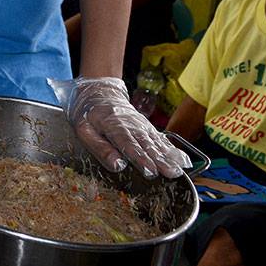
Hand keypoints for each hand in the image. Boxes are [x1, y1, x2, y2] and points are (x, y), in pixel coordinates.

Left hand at [50, 76, 191, 177]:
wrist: (100, 92)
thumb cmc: (88, 113)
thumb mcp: (84, 129)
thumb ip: (99, 147)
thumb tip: (117, 165)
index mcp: (112, 125)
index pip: (127, 144)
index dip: (139, 158)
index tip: (149, 171)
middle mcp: (131, 125)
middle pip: (146, 144)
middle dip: (159, 160)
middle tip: (171, 173)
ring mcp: (141, 125)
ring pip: (156, 142)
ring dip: (168, 156)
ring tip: (178, 170)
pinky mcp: (147, 127)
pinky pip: (161, 138)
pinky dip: (172, 149)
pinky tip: (181, 159)